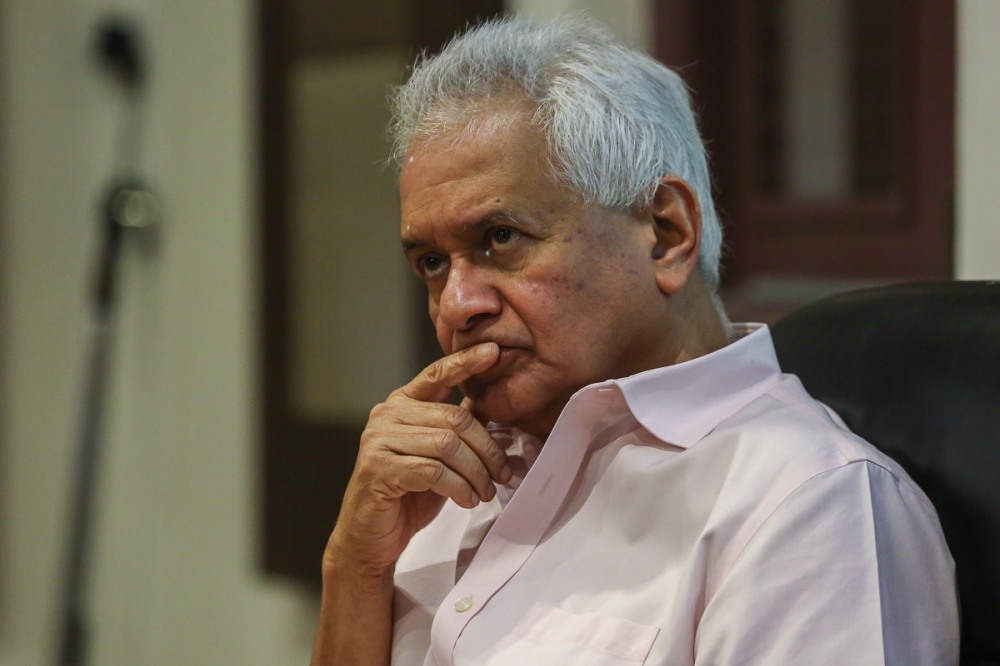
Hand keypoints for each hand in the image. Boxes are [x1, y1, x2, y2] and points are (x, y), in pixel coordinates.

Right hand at [325, 342, 511, 578]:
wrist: (370, 540)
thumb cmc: (408, 496)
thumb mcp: (439, 457)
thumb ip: (457, 430)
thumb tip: (494, 411)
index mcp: (402, 404)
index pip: (438, 374)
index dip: (466, 362)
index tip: (495, 351)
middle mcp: (386, 415)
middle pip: (455, 418)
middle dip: (488, 449)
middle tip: (504, 474)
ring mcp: (378, 440)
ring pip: (447, 445)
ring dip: (476, 473)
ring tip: (486, 492)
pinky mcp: (378, 469)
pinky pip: (433, 471)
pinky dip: (459, 487)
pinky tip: (467, 500)